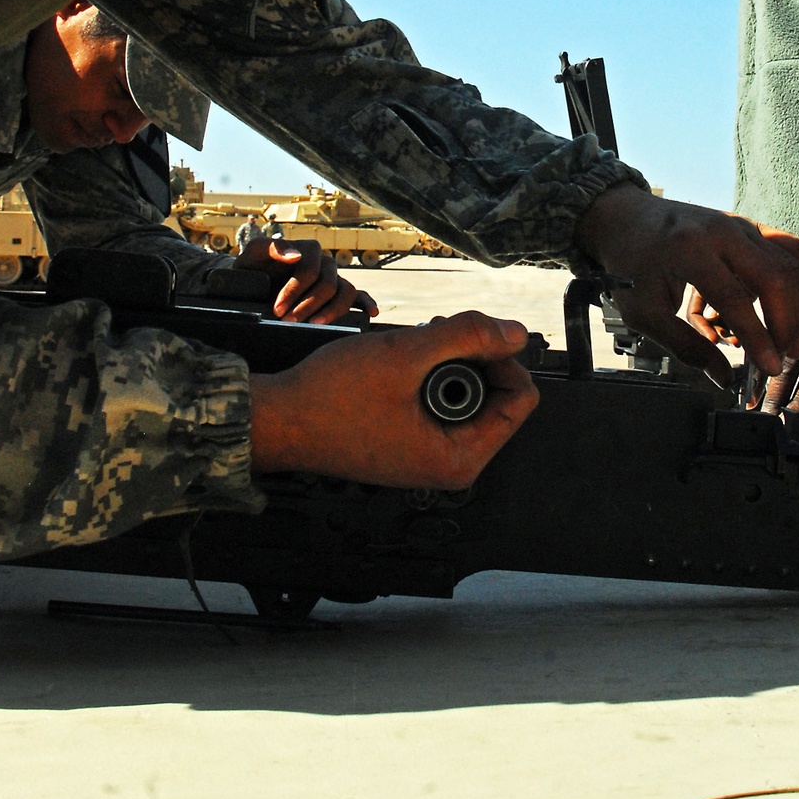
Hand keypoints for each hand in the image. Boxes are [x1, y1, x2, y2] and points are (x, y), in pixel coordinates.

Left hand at [235, 237, 377, 323]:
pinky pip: (358, 296)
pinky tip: (370, 314)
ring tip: (314, 325)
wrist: (251, 282)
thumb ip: (270, 247)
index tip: (278, 309)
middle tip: (289, 322)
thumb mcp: (253, 253)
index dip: (295, 291)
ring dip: (332, 311)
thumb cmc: (251, 267)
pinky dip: (367, 303)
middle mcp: (325, 263)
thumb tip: (295, 256)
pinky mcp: (336, 293)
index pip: (310, 271)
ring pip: (346, 293)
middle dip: (308, 305)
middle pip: (328, 285)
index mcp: (308, 250)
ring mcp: (334, 278)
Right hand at [249, 311, 536, 488]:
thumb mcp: (406, 354)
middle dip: (469, 358)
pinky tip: (401, 364)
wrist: (277, 419)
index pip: (521, 400)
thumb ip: (467, 336)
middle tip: (430, 341)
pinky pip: (440, 402)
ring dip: (445, 362)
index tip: (468, 336)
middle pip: (496, 395)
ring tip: (410, 352)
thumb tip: (515, 332)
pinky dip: (426, 376)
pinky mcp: (411, 442)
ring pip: (466, 393)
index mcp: (457, 460)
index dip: (501, 357)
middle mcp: (448, 465)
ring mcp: (429, 455)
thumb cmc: (329, 400)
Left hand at [575, 184, 798, 387]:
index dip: (757, 337)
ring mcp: (739, 224)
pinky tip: (791, 305)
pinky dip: (798, 278)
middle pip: (775, 276)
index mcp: (689, 249)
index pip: (734, 297)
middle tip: (785, 356)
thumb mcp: (645, 312)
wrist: (626, 220)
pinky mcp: (749, 225)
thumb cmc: (631, 265)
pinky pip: (789, 248)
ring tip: (790, 336)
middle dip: (789, 322)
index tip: (770, 367)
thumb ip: (685, 346)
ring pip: (791, 260)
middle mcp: (721, 231)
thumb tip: (724, 376)